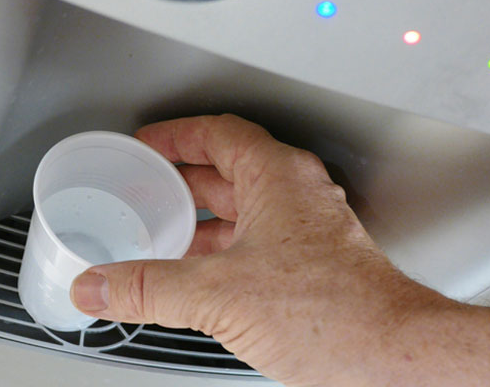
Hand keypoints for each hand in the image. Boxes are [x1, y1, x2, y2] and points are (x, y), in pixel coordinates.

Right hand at [69, 114, 448, 385]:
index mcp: (278, 178)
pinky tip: (198, 278)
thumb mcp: (218, 294)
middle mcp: (297, 197)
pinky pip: (256, 244)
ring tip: (160, 234)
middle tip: (143, 186)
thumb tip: (98, 285)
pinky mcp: (313, 268)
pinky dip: (221, 252)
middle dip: (181, 179)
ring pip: (243, 210)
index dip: (176, 134)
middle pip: (228, 170)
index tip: (146, 142)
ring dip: (200, 220)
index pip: (220, 133)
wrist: (392, 356)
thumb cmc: (336, 313)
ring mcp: (309, 233)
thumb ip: (149, 287)